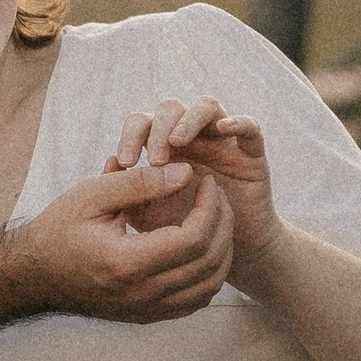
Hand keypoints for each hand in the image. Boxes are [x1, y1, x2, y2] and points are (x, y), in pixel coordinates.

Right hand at [8, 161, 236, 322]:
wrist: (33, 275)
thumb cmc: (58, 229)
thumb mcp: (92, 194)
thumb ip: (140, 182)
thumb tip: (187, 172)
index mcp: (125, 262)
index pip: (192, 239)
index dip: (210, 207)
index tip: (206, 182)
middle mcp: (139, 293)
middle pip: (208, 264)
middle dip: (222, 224)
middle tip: (216, 196)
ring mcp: (144, 310)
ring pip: (208, 288)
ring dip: (222, 252)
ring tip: (214, 220)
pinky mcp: (146, 316)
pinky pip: (194, 302)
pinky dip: (208, 276)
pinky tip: (201, 248)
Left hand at [108, 99, 280, 281]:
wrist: (219, 254)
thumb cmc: (177, 231)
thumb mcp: (146, 214)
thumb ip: (126, 191)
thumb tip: (109, 163)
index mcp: (162, 146)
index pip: (142, 122)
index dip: (132, 135)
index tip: (125, 162)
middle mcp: (191, 137)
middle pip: (171, 108)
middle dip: (158, 128)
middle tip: (153, 159)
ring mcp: (221, 142)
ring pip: (206, 106)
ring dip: (189, 120)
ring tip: (177, 142)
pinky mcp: (251, 155)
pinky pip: (250, 127)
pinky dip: (238, 122)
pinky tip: (223, 129)